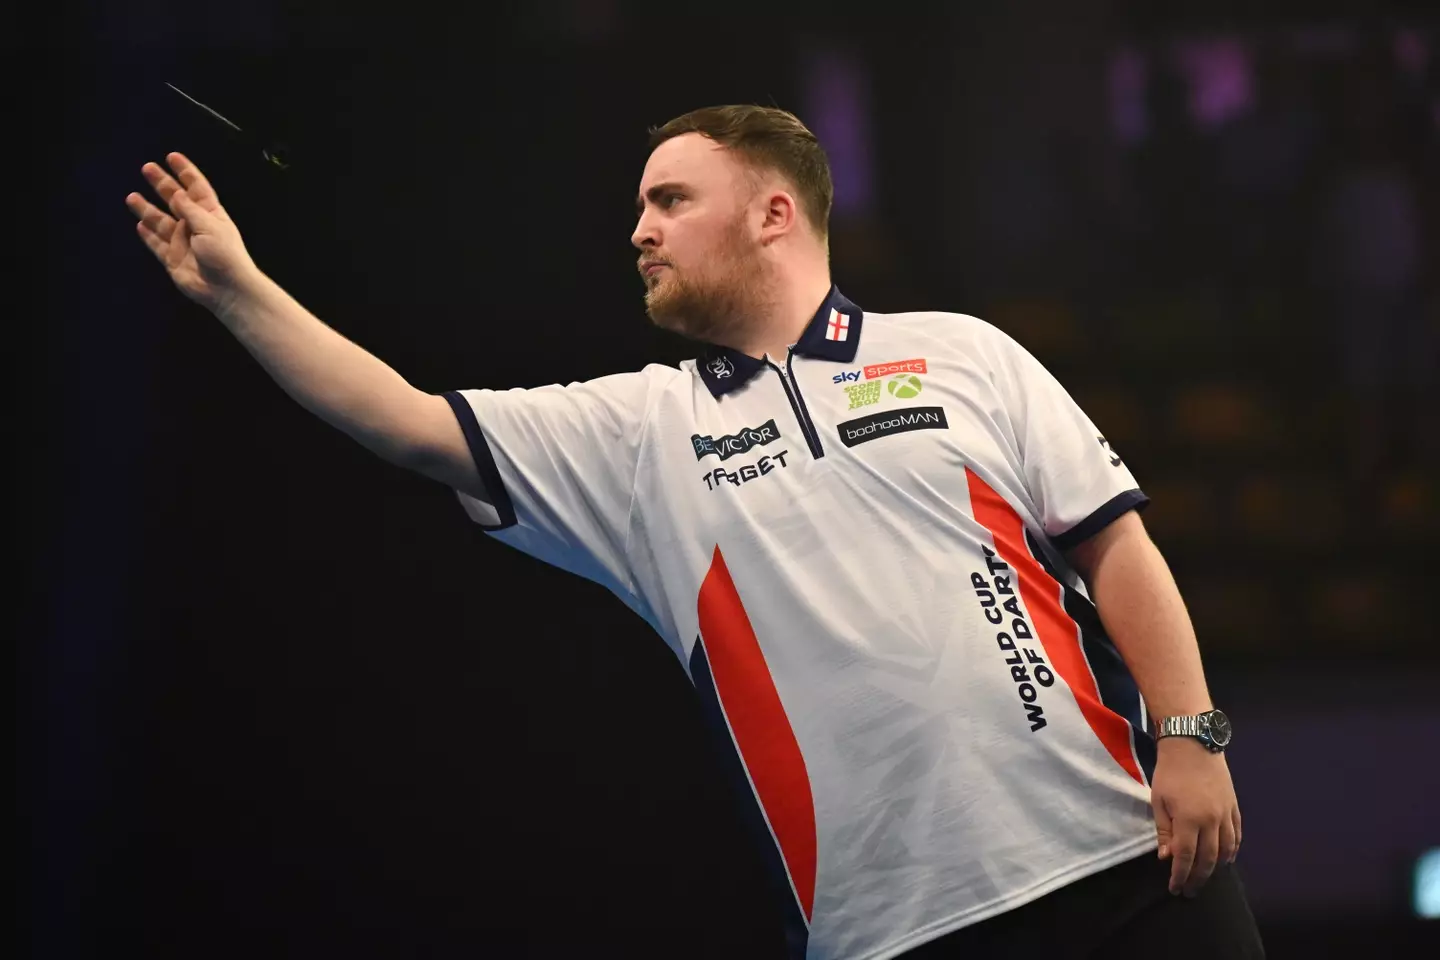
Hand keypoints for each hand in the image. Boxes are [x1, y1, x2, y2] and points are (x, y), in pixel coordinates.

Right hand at [125, 152, 257, 311]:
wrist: (226, 289)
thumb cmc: (224, 254)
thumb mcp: (209, 226)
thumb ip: (190, 210)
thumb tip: (176, 193)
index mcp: (210, 214)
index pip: (196, 188)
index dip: (185, 172)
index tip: (172, 156)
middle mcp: (195, 226)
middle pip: (175, 200)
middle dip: (162, 184)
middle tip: (147, 168)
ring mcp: (183, 243)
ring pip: (161, 222)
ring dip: (147, 209)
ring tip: (131, 196)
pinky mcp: (173, 260)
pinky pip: (157, 245)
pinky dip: (148, 235)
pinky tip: (140, 225)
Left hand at [1151, 736, 1241, 896]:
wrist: (1193, 745)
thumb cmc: (1170, 772)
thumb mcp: (1158, 800)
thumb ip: (1164, 831)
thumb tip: (1166, 857)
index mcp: (1189, 820)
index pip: (1187, 858)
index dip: (1180, 876)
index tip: (1175, 888)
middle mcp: (1212, 821)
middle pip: (1208, 859)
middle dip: (1198, 878)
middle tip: (1190, 890)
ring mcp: (1226, 814)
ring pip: (1226, 850)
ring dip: (1216, 867)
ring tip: (1206, 877)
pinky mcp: (1234, 807)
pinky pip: (1237, 835)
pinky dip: (1232, 850)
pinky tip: (1226, 858)